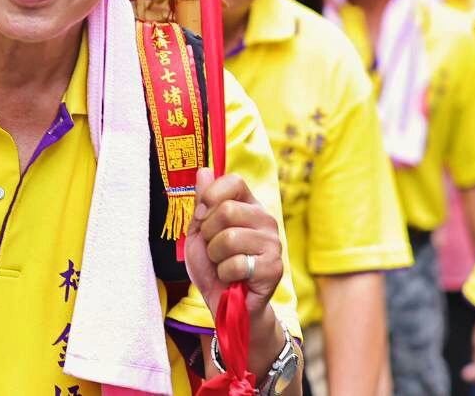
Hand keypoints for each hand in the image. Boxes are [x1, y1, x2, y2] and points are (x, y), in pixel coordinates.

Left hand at [183, 167, 283, 317]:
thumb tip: (203, 170)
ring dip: (215, 257)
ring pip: (229, 238)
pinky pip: (236, 264)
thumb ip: (202, 203)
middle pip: (227, 210)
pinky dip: (225, 274)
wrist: (225, 304)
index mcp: (249, 205)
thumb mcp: (199, 232)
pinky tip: (233, 278)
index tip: (202, 215)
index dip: (211, 196)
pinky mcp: (274, 268)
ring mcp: (273, 243)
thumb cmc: (213, 266)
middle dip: (209, 234)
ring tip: (223, 265)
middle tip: (214, 249)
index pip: (234, 181)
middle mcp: (265, 219)